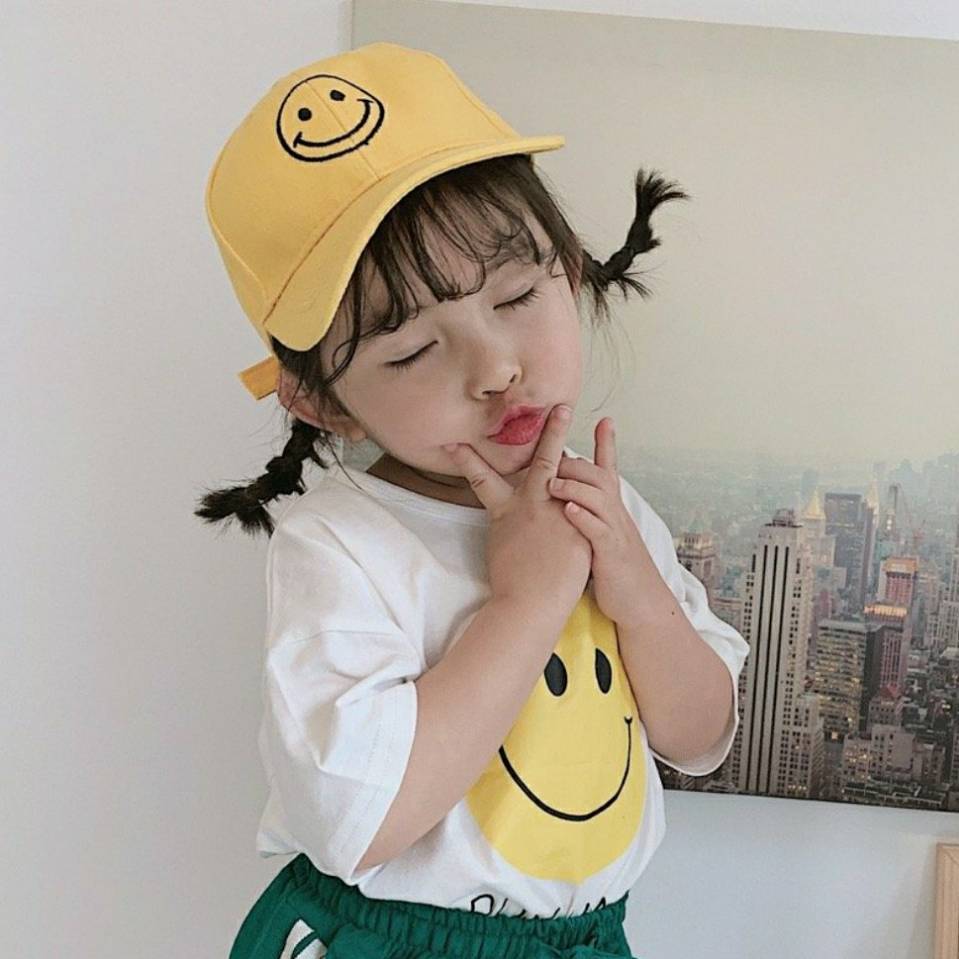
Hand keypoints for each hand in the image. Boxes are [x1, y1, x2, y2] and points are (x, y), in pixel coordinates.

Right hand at [444, 405, 592, 615]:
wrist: (529, 604)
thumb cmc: (510, 585)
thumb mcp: (501, 548)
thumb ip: (509, 526)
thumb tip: (512, 519)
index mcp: (505, 512)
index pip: (482, 478)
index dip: (468, 459)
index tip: (453, 442)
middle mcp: (531, 505)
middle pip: (541, 461)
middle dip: (548, 431)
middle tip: (558, 406)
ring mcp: (557, 513)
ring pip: (567, 471)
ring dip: (575, 446)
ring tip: (577, 419)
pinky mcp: (576, 525)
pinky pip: (587, 501)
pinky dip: (593, 486)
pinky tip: (604, 464)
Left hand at [545, 417, 650, 628]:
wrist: (641, 604)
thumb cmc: (616, 571)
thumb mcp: (603, 537)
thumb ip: (590, 517)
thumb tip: (569, 501)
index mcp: (612, 511)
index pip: (610, 470)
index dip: (607, 444)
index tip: (604, 419)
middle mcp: (615, 516)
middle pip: (598, 476)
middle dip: (574, 462)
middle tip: (548, 455)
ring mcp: (615, 533)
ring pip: (598, 497)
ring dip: (574, 486)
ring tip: (552, 481)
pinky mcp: (612, 553)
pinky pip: (598, 530)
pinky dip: (583, 517)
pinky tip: (568, 510)